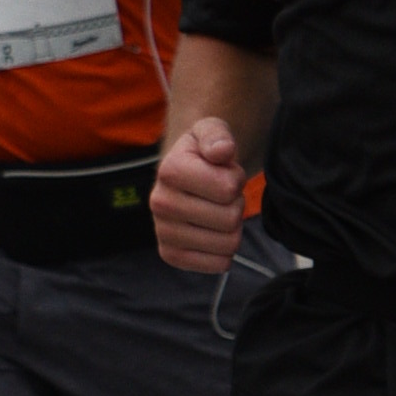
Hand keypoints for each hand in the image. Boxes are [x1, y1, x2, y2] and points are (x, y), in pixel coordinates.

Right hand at [152, 114, 247, 270]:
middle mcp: (159, 203)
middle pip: (230, 219)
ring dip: (231, 228)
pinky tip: (213, 233)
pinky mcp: (171, 254)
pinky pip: (218, 264)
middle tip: (223, 195)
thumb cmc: (203, 154)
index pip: (228, 189)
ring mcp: (163, 232)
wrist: (184, 175)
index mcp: (169, 170)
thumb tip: (222, 151)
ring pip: (228, 243)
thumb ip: (218, 136)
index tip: (225, 172)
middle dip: (236, 205)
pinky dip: (224, 251)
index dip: (236, 179)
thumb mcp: (211, 131)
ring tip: (217, 210)